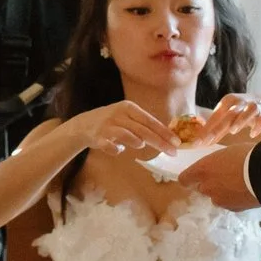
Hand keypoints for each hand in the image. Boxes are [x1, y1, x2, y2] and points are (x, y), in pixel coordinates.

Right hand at [61, 100, 179, 160]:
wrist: (84, 124)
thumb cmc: (112, 121)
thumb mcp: (127, 117)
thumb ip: (143, 125)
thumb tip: (166, 137)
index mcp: (128, 107)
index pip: (150, 121)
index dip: (164, 132)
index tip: (177, 142)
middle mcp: (119, 114)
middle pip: (143, 130)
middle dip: (159, 142)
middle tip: (172, 152)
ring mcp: (107, 126)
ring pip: (127, 135)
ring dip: (136, 142)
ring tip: (140, 145)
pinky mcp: (97, 137)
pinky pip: (110, 146)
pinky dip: (116, 150)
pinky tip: (118, 150)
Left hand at [177, 142, 260, 211]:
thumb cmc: (247, 155)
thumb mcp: (228, 152)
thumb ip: (218, 163)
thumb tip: (219, 166)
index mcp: (202, 169)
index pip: (184, 179)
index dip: (188, 178)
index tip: (193, 177)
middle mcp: (206, 187)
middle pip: (202, 188)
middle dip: (210, 184)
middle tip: (224, 177)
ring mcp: (219, 200)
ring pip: (216, 197)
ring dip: (222, 192)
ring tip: (238, 184)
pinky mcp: (232, 208)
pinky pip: (229, 203)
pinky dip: (234, 199)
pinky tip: (245, 191)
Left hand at [197, 93, 260, 145]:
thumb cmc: (244, 113)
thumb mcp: (229, 117)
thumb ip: (215, 128)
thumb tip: (197, 142)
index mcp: (228, 102)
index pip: (215, 117)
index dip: (205, 131)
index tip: (196, 144)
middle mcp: (241, 103)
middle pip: (228, 116)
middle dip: (217, 129)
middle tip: (206, 142)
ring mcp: (255, 107)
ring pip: (248, 112)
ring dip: (240, 120)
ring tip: (232, 130)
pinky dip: (258, 125)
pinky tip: (253, 133)